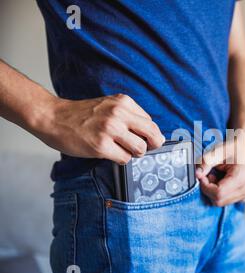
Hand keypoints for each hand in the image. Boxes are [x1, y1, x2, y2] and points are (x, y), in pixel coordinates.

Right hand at [33, 94, 164, 163]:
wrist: (53, 117)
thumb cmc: (82, 115)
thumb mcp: (109, 105)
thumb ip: (129, 115)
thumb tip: (152, 135)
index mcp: (124, 102)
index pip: (151, 122)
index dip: (149, 135)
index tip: (144, 140)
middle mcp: (119, 114)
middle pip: (153, 134)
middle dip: (151, 145)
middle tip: (141, 149)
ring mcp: (110, 129)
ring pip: (140, 148)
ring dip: (134, 153)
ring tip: (121, 150)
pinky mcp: (101, 145)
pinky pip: (125, 159)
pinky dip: (121, 159)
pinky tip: (110, 153)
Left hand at [196, 135, 244, 206]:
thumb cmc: (236, 147)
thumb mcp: (219, 151)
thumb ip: (206, 162)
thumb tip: (197, 174)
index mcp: (241, 179)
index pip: (218, 193)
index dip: (206, 186)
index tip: (203, 176)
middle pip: (218, 201)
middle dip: (209, 189)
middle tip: (210, 174)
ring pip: (221, 202)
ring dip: (214, 191)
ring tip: (218, 175)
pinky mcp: (243, 196)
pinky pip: (226, 200)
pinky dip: (220, 193)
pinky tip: (222, 181)